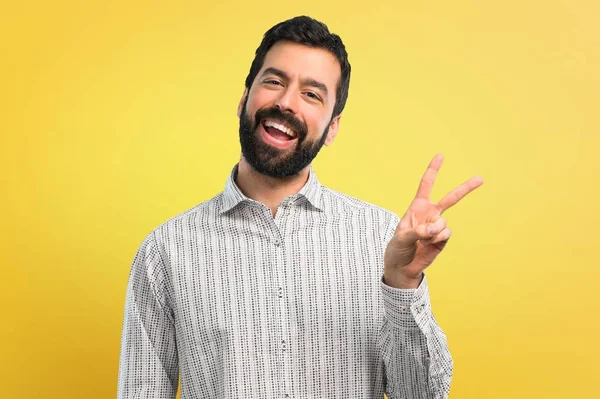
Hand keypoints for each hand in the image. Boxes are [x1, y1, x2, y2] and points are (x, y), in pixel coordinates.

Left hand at [383, 154, 483, 288]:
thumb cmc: (397, 249)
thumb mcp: (401, 237)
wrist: (402, 267)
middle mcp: (430, 214)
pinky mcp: (443, 239)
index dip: (433, 170)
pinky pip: (445, 233)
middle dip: (466, 188)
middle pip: (451, 198)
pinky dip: (437, 238)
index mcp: (417, 207)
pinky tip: (429, 244)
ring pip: (443, 222)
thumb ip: (418, 231)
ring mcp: (438, 226)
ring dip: (433, 231)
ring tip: (422, 239)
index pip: (426, 185)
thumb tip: (436, 229)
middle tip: (481, 179)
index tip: (441, 156)